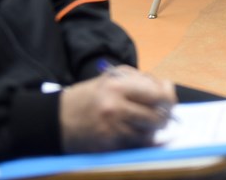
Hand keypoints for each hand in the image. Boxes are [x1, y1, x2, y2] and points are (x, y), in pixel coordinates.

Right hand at [60, 66, 176, 153]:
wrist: (56, 120)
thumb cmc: (89, 97)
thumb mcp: (111, 79)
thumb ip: (140, 81)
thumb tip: (166, 89)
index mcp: (117, 86)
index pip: (157, 94)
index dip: (168, 97)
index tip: (168, 98)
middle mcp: (115, 107)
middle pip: (157, 116)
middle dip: (164, 117)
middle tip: (163, 115)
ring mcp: (112, 129)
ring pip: (149, 134)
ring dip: (152, 130)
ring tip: (145, 124)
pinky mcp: (108, 146)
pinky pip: (136, 145)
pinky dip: (141, 141)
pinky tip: (136, 134)